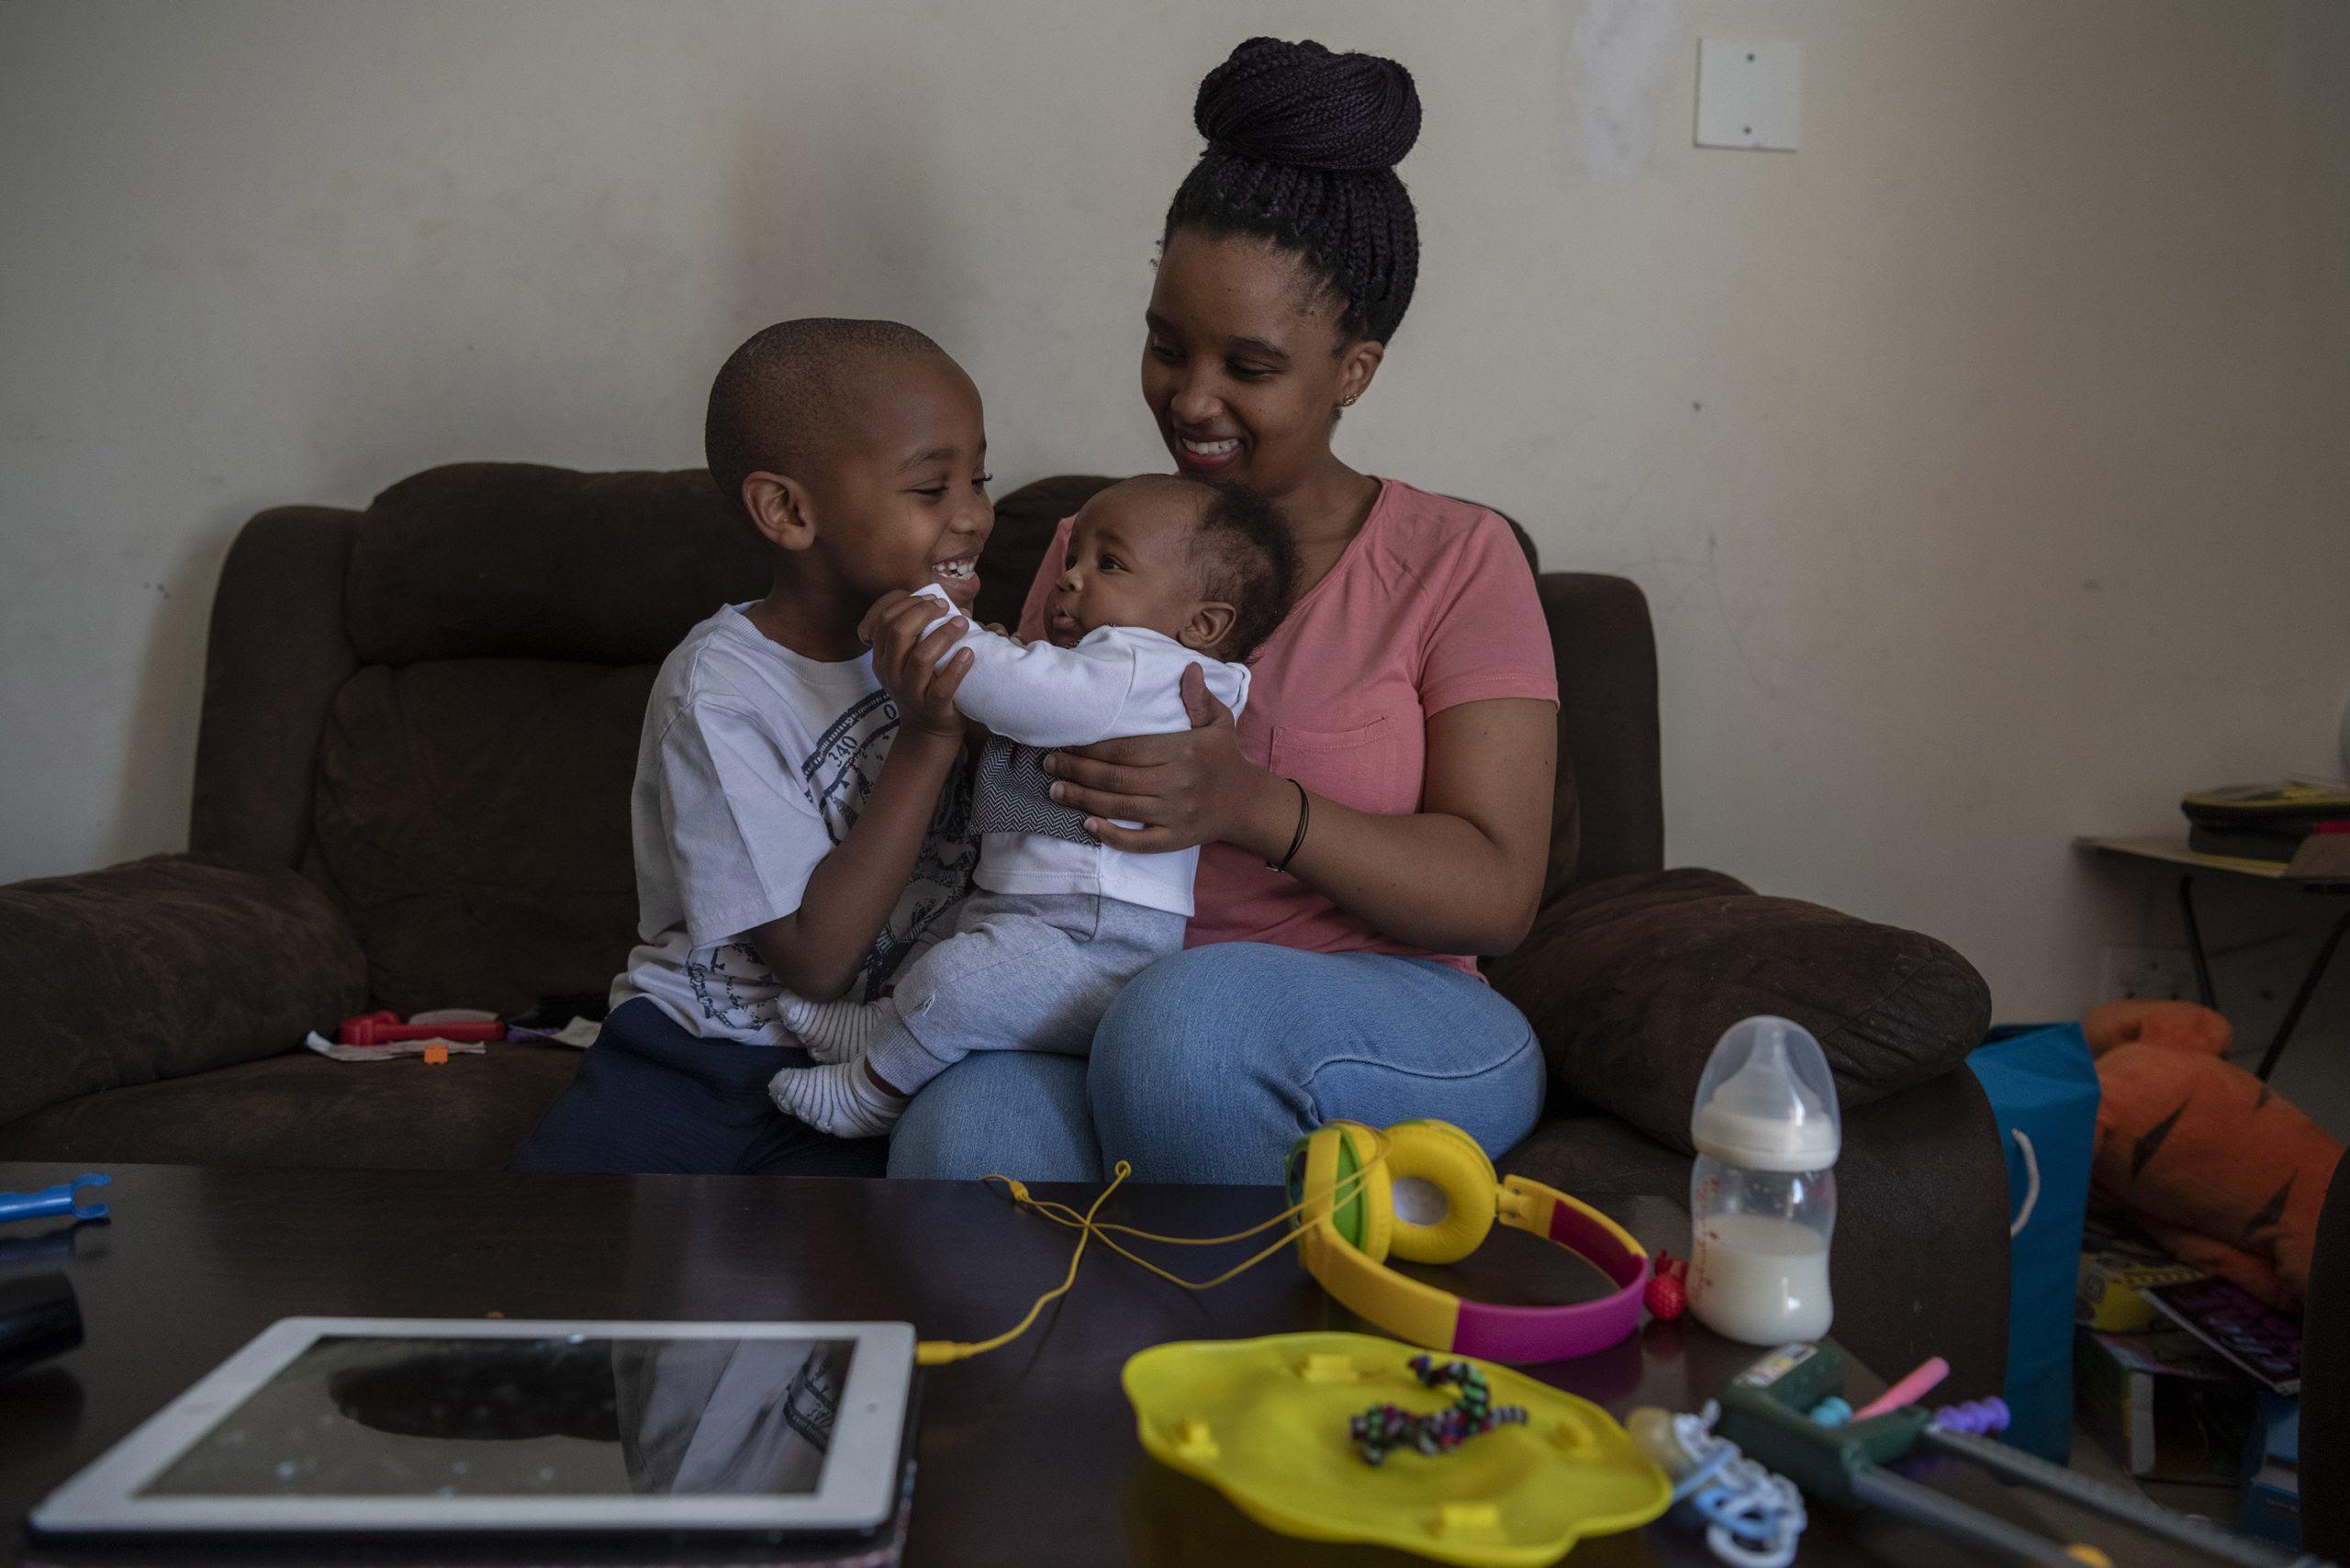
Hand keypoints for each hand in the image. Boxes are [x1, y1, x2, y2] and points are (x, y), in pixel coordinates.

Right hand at [862, 590, 972, 740]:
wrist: (928, 730)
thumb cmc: (924, 685)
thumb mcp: (910, 660)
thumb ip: (922, 634)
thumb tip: (954, 607)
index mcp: (882, 657)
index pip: (885, 620)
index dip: (908, 603)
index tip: (932, 598)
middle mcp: (890, 673)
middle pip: (899, 632)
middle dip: (924, 612)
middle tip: (945, 607)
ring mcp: (909, 692)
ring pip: (921, 657)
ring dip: (944, 635)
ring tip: (962, 624)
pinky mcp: (931, 707)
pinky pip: (942, 687)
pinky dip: (957, 667)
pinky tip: (969, 653)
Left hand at [1043, 664, 1268, 852]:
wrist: (1247, 804)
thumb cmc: (1224, 758)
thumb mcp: (1219, 723)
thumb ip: (1199, 698)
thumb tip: (1187, 668)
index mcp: (1183, 750)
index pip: (1127, 749)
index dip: (1092, 747)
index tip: (1066, 742)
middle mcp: (1177, 782)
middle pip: (1116, 777)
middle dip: (1077, 770)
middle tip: (1049, 764)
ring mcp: (1176, 813)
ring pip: (1120, 806)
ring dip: (1083, 799)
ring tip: (1055, 790)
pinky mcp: (1175, 838)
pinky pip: (1139, 841)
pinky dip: (1111, 835)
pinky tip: (1087, 825)